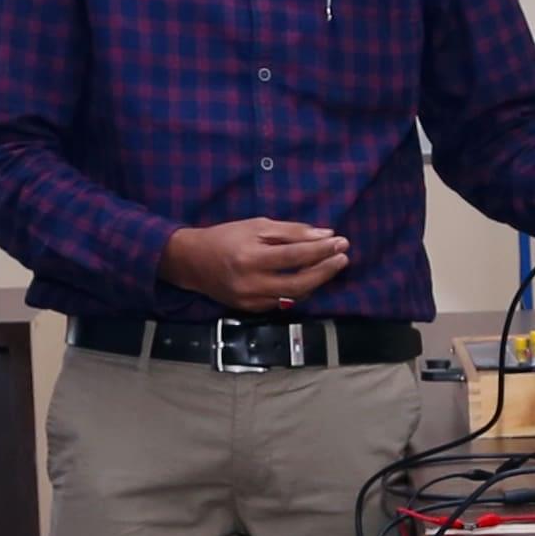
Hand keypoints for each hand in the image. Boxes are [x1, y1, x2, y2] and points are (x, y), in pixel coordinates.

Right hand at [159, 219, 351, 312]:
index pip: (295, 256)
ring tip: (331, 266)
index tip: (341, 242)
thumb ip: (291, 231)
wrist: (192, 262)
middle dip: (326, 270)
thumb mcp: (256, 226)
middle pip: (299, 283)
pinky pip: (282, 303)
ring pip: (294, 297)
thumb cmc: (225, 237)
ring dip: (317, 282)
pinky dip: (299, 291)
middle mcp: (250, 283)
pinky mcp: (250, 309)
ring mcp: (250, 300)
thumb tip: (324, 235)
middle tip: (343, 257)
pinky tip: (310, 278)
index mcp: (250, 257)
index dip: (321, 250)